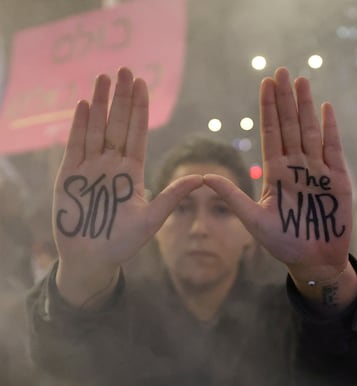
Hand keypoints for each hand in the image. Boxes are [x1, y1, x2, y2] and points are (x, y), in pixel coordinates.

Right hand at [53, 68, 201, 297]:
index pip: (138, 133)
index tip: (142, 85)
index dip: (139, 109)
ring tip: (103, 79)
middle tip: (125, 70)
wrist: (93, 259)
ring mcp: (91, 168)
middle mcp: (112, 165)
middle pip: (118, 125)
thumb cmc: (122, 243)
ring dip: (99, 104)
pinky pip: (75, 145)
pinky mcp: (70, 175)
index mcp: (132, 172)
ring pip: (96, 129)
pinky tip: (83, 105)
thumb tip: (201, 179)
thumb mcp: (151, 219)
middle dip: (122, 98)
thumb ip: (172, 197)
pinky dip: (79, 126)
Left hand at [204, 67, 351, 283]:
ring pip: (310, 131)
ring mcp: (316, 171)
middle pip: (289, 126)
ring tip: (301, 81)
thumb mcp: (253, 220)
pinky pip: (333, 149)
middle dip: (285, 100)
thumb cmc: (282, 243)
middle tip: (281, 71)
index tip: (265, 84)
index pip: (270, 134)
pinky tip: (325, 108)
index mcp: (275, 173)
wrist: (312, 260)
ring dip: (306, 106)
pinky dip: (330, 128)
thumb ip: (232, 197)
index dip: (268, 109)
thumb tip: (203, 177)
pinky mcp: (337, 180)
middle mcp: (295, 167)